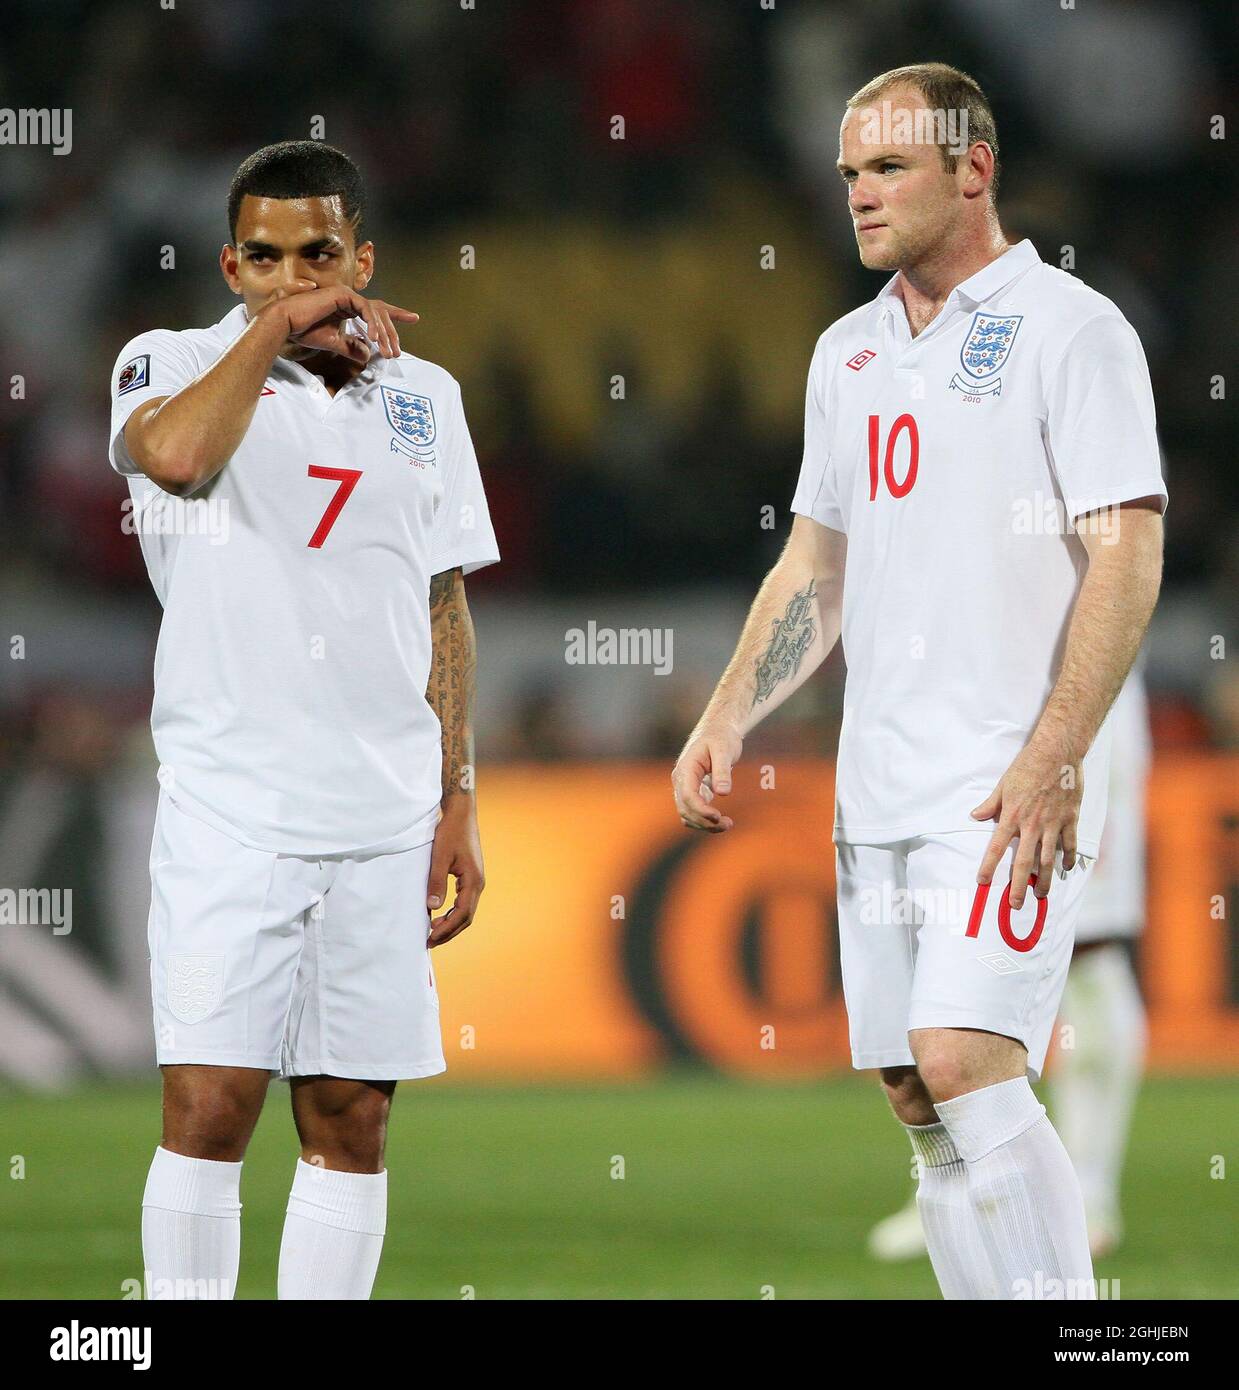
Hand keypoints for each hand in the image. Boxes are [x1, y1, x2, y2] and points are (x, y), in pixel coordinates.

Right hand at [264, 280, 418, 362]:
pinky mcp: (342, 295)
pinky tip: (375, 339)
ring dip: (384, 333)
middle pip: (380, 312)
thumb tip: (367, 355)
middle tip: (398, 350)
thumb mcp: (334, 343)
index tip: (414, 318)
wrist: (286, 323)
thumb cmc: (304, 331)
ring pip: (375, 312)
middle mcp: (349, 298)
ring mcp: (346, 294)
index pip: (376, 310)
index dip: (395, 315)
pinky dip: (372, 324)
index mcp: (348, 307)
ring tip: (388, 351)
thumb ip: (352, 347)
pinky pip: (365, 309)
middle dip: (392, 331)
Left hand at [426, 796, 484, 946]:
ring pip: (466, 910)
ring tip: (433, 932)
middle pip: (466, 917)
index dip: (447, 929)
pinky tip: (440, 915)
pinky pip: (464, 901)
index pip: (462, 913)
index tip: (430, 937)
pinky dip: (452, 912)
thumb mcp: (440, 857)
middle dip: (449, 931)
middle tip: (430, 942)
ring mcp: (476, 880)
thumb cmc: (451, 833)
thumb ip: (437, 882)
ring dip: (451, 923)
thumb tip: (433, 908)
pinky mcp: (470, 877)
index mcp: (473, 881)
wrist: (461, 814)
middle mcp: (478, 883)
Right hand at [672, 720, 743, 831]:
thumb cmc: (721, 737)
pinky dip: (703, 820)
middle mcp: (681, 779)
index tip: (718, 817)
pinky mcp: (692, 790)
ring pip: (687, 813)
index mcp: (686, 768)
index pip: (688, 795)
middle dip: (704, 821)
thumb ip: (722, 771)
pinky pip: (692, 811)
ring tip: (728, 825)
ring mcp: (684, 786)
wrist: (718, 729)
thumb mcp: (724, 749)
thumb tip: (723, 792)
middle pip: (685, 808)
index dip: (701, 810)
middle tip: (728, 824)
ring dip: (704, 824)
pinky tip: (720, 821)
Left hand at [971, 741, 1082, 907]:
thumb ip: (990, 804)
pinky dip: (1068, 859)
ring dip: (1044, 880)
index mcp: (1012, 816)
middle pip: (1023, 862)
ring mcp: (1053, 824)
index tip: (982, 882)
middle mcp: (1031, 825)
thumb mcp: (1003, 784)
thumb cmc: (1027, 766)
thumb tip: (974, 816)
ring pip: (1048, 860)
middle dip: (1018, 886)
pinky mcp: (1070, 819)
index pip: (997, 847)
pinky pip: (1069, 845)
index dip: (988, 866)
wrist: (1057, 753)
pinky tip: (1066, 869)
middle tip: (1015, 904)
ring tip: (1040, 895)